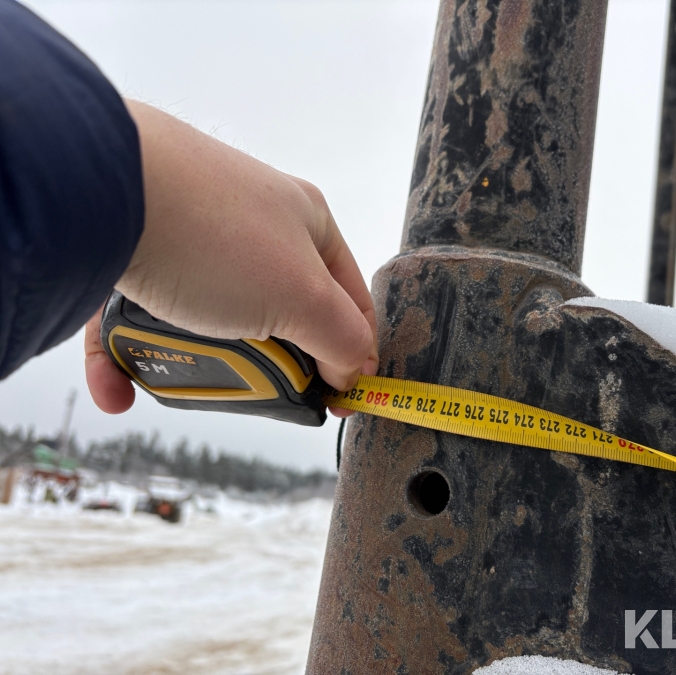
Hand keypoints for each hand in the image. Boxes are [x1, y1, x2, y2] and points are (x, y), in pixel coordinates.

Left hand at [84, 100, 377, 415]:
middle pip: (276, 311)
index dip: (351, 350)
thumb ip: (341, 338)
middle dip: (266, 361)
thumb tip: (355, 370)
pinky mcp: (131, 252)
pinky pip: (140, 316)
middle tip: (255, 391)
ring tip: (178, 381)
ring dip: (194, 360)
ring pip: (204, 317)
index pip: (349, 296)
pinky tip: (119, 386)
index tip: (336, 401)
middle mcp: (251, 223)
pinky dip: (132, 357)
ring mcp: (189, 235)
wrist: (95, 190)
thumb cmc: (216, 238)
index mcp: (306, 221)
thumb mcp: (301, 298)